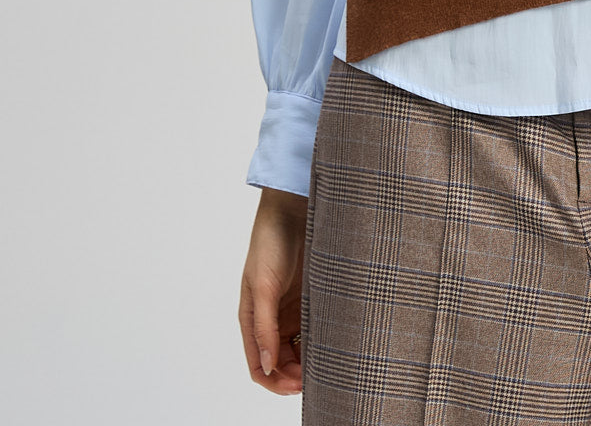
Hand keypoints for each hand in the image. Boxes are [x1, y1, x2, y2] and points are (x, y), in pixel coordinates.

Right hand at [238, 187, 308, 394]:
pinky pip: (316, 329)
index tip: (296, 385)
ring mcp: (293, 310)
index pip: (259, 366)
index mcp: (253, 319)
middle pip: (281, 363)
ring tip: (328, 365)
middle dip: (295, 376)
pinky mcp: (312, 298)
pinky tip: (334, 345)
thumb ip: (264, 326)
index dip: (275, 382)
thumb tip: (267, 365)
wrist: (294, 208)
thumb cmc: (270, 242)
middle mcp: (273, 320)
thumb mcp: (263, 286)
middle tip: (316, 378)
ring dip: (309, 362)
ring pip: (300, 350)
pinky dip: (322, 341)